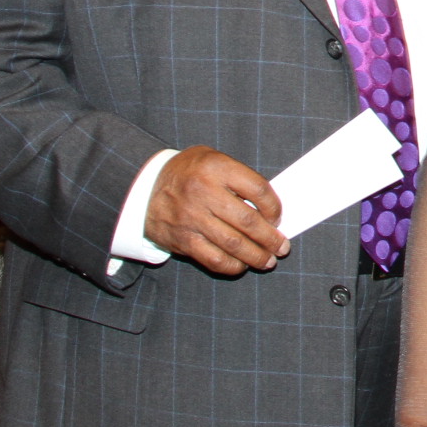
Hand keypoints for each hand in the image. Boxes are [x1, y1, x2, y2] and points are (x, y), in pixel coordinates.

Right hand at [144, 146, 288, 275]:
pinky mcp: (183, 240)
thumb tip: (269, 210)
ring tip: (268, 260)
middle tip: (282, 247)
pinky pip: (214, 259)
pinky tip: (242, 265)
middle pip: (248, 221)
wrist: (144, 188)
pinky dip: (232, 266)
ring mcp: (192, 218)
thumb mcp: (212, 160)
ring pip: (233, 244)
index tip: (278, 218)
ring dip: (256, 256)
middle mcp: (203, 192)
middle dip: (270, 238)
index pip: (257, 189)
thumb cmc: (188, 173)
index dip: (274, 207)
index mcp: (215, 167)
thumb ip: (239, 178)